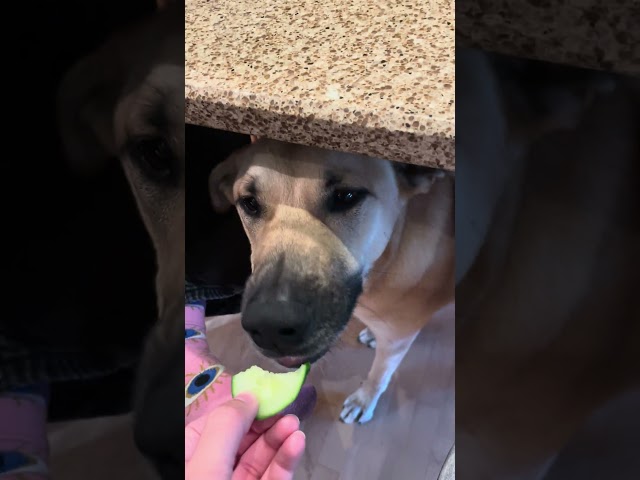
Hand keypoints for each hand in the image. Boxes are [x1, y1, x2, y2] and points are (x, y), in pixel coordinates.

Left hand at [185, 393, 305, 479]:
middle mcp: (213, 468)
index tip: (269, 395)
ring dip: (280, 438)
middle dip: (268, 421)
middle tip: (287, 409)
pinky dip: (287, 460)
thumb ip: (226, 428)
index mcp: (191, 455)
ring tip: (295, 424)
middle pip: (245, 438)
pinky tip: (297, 443)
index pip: (221, 422)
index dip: (246, 407)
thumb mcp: (205, 466)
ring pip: (262, 456)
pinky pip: (274, 476)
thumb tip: (249, 395)